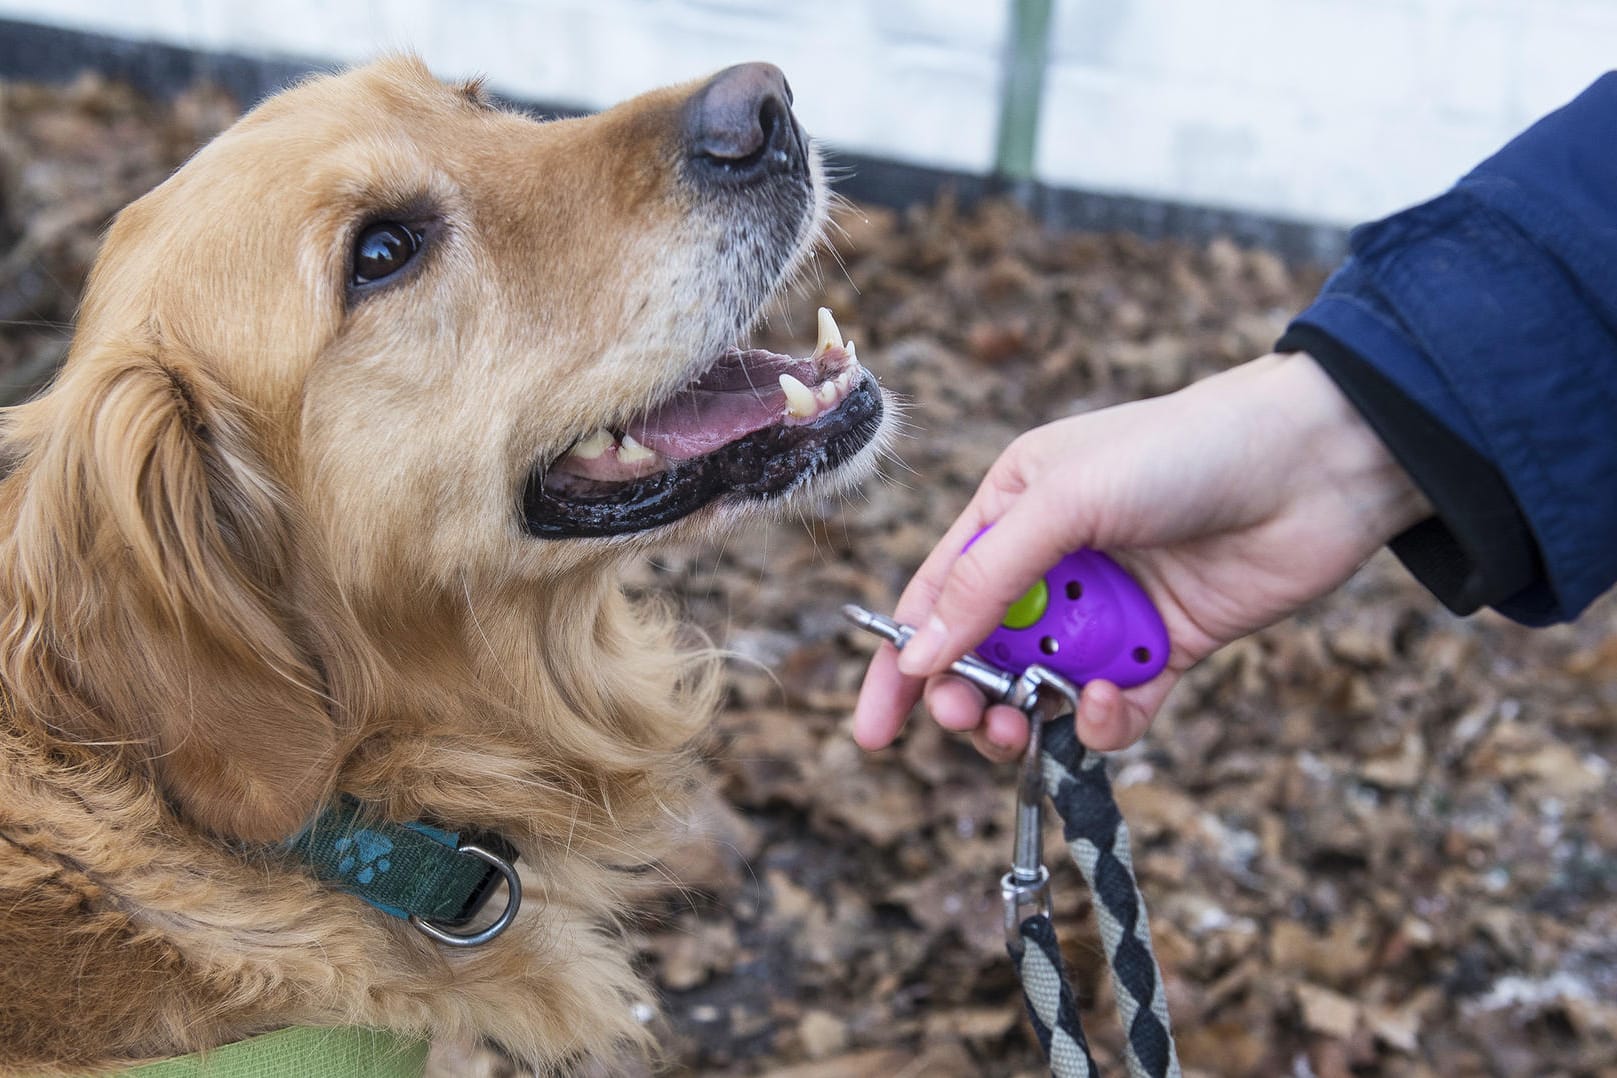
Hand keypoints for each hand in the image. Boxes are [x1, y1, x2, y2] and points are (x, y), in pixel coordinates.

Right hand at [852, 352, 1430, 760]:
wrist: (1315, 463)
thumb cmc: (1182, 452)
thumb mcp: (1063, 502)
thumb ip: (986, 581)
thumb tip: (923, 657)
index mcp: (1012, 511)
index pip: (935, 598)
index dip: (901, 664)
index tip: (875, 731)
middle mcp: (1053, 563)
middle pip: (983, 655)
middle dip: (967, 698)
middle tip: (972, 722)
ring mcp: (1109, 609)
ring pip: (1045, 691)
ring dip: (1032, 717)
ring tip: (1030, 725)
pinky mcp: (1166, 647)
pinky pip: (1119, 707)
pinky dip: (1110, 719)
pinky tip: (1118, 701)